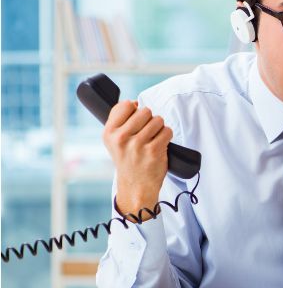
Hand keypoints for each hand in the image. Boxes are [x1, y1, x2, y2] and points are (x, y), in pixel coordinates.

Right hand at [103, 100, 172, 218]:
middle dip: (149, 119)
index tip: (135, 120)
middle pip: (145, 111)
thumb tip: (134, 102)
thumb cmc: (127, 158)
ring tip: (153, 138)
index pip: (126, 105)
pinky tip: (160, 144)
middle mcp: (121, 138)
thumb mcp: (113, 140)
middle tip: (146, 132)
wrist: (136, 185)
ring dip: (159, 128)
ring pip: (158, 120)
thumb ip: (119, 119)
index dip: (135, 109)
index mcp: (109, 132)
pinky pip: (167, 131)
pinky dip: (167, 136)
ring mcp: (138, 145)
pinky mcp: (154, 151)